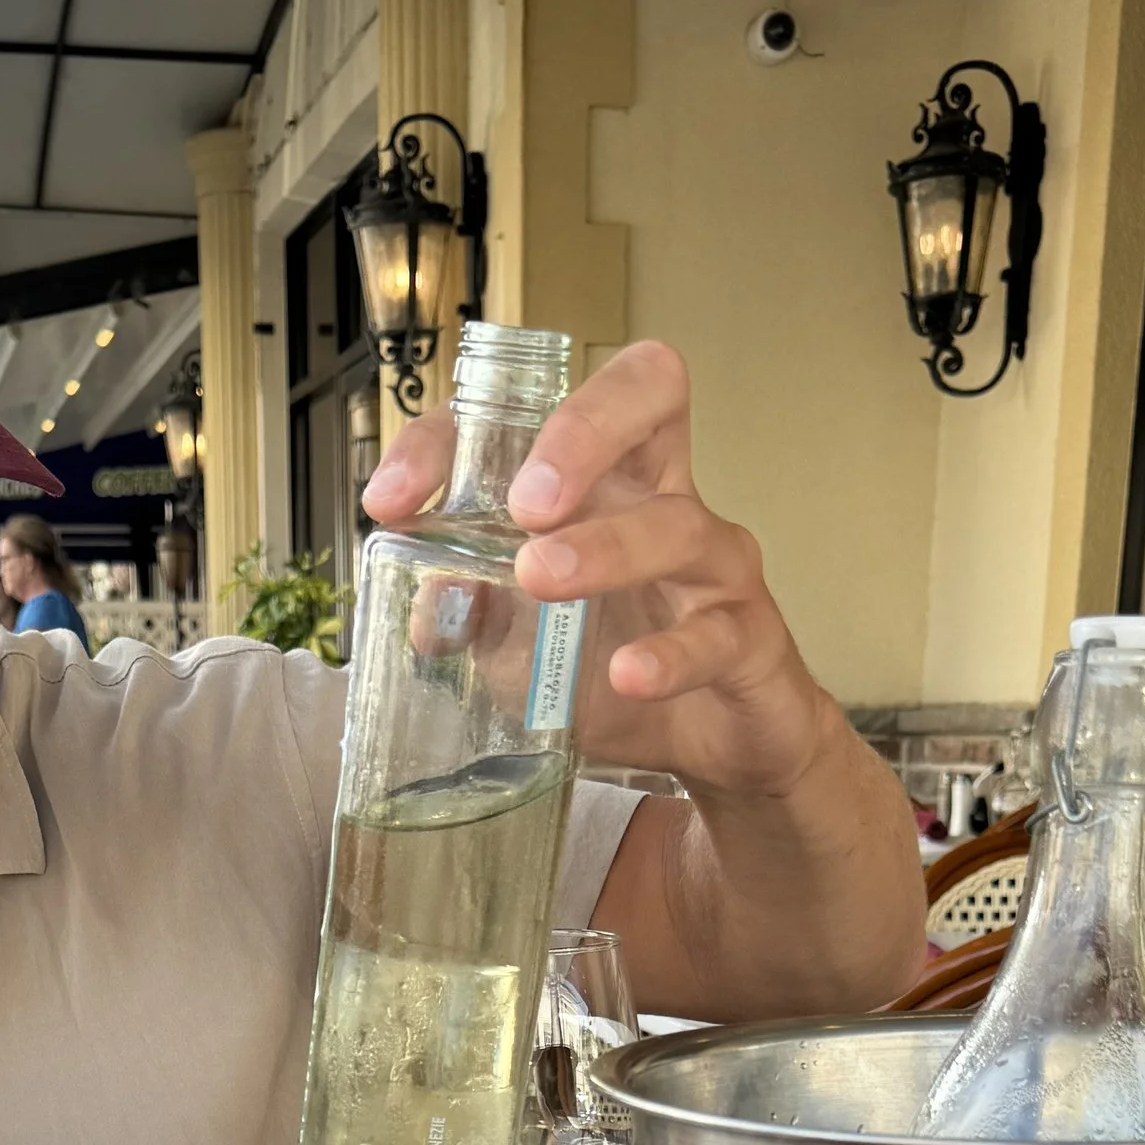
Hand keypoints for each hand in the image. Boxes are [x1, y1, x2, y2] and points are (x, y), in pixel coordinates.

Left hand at [361, 338, 832, 808]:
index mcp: (604, 482)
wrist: (717, 751)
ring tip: (541, 578)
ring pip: (677, 523)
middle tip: (521, 501)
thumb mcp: (521, 647)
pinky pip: (716, 636)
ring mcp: (714, 567)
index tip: (395, 499)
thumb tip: (427, 609)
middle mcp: (664, 499)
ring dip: (605, 546)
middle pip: (648, 394)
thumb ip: (475, 616)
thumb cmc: (618, 674)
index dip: (460, 431)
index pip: (540, 406)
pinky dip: (668, 656)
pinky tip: (627, 675)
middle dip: (579, 432)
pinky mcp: (749, 640)